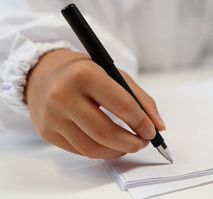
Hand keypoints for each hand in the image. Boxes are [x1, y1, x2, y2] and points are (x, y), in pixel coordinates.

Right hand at [25, 49, 164, 158]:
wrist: (44, 72)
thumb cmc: (84, 71)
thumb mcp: (114, 74)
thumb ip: (140, 99)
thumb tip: (158, 126)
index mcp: (85, 75)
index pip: (121, 105)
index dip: (141, 122)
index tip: (152, 131)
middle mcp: (64, 95)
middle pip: (106, 132)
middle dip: (131, 142)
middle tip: (143, 142)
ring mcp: (52, 116)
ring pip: (93, 147)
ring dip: (118, 151)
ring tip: (129, 144)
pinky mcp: (47, 132)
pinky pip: (80, 150)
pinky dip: (101, 151)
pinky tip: (111, 145)